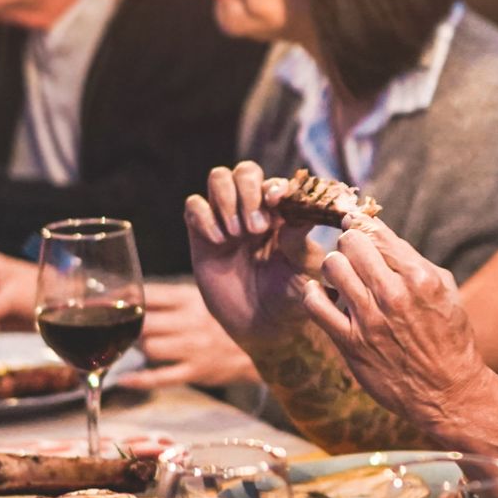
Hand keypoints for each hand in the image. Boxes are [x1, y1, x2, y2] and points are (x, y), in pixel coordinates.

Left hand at [122, 280, 261, 390]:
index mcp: (191, 297)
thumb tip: (129, 297)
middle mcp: (191, 321)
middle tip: (124, 327)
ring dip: (136, 348)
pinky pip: (160, 377)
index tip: (105, 299)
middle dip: (128, 325)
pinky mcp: (196, 371)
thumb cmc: (223, 321)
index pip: (151, 294)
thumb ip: (170, 299)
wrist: (264, 346)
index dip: (124, 297)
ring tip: (137, 346)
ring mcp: (194, 348)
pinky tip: (123, 379)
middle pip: (145, 322)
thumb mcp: (202, 299)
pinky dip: (138, 380)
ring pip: (149, 348)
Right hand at [185, 161, 320, 345]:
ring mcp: (227, 219)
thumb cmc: (290, 297)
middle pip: (245, 171)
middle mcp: (255, 209)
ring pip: (219, 178)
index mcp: (284, 213)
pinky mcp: (202, 234)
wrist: (262, 326)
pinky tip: (218, 242)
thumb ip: (300, 241)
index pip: (276, 182)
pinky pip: (194, 205)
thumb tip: (299, 213)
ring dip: (226, 199)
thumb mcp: (303, 271)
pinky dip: (204, 217)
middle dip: (249, 192)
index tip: (277, 201)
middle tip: (256, 228)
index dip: (276, 185)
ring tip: (237, 233)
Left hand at [295, 224, 488, 433]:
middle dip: (349, 243)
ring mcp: (369, 320)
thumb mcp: (444, 290)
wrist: (446, 391)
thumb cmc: (449, 337)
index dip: (361, 223)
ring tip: (342, 276)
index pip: (377, 232)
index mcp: (420, 278)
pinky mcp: (351, 344)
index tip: (355, 223)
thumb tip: (380, 236)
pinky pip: (315, 305)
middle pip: (350, 243)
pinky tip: (324, 295)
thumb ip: (413, 262)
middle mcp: (393, 295)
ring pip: (332, 267)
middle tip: (353, 254)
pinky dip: (314, 293)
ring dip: (334, 266)